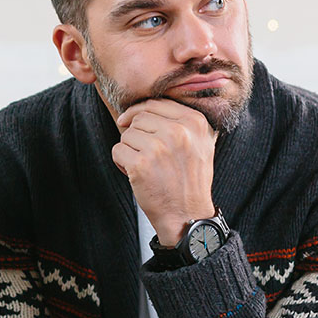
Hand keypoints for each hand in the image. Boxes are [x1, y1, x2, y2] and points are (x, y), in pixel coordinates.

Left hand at [112, 99, 216, 246]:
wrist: (187, 214)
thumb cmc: (189, 180)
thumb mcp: (200, 143)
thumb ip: (181, 121)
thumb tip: (147, 105)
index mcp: (195, 122)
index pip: (156, 103)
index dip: (139, 112)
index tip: (130, 122)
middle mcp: (179, 131)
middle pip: (139, 118)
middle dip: (135, 135)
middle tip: (145, 155)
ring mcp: (159, 147)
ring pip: (126, 134)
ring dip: (128, 150)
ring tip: (145, 167)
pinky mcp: (141, 164)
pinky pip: (117, 150)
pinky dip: (121, 163)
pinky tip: (136, 175)